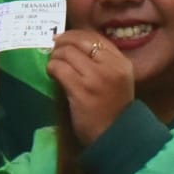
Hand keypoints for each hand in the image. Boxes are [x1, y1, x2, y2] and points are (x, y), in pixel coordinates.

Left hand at [47, 29, 133, 145]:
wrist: (116, 137)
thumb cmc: (113, 110)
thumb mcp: (116, 80)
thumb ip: (102, 61)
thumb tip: (73, 43)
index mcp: (122, 62)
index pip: (95, 36)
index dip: (75, 35)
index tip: (64, 39)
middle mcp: (111, 66)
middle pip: (80, 41)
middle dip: (62, 42)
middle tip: (54, 49)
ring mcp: (96, 77)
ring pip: (67, 53)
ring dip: (55, 57)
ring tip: (54, 65)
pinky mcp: (81, 90)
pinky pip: (59, 68)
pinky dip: (52, 68)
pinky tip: (52, 75)